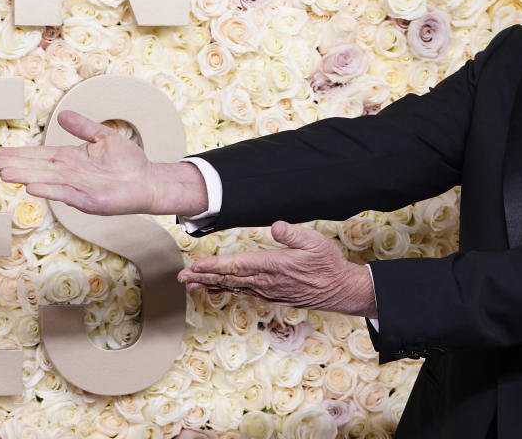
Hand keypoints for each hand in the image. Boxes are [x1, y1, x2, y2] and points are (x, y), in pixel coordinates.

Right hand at [0, 110, 207, 215]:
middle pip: (38, 168)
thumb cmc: (128, 162)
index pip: (40, 156)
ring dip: (26, 177)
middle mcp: (71, 175)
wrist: (148, 180)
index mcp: (71, 160)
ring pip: (47, 181)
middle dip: (15, 166)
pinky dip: (50, 191)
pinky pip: (67, 194)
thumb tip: (62, 115)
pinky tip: (32, 187)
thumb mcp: (104, 138)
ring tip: (5, 174)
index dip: (20, 155)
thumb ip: (83, 127)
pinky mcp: (90, 200)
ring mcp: (78, 188)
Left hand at [178, 221, 377, 318]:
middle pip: (229, 279)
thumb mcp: (315, 242)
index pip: (238, 265)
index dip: (215, 266)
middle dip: (204, 277)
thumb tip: (275, 226)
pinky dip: (228, 289)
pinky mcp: (272, 295)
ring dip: (211, 284)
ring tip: (192, 283)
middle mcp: (267, 282)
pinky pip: (244, 291)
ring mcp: (268, 291)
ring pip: (234, 287)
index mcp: (274, 266)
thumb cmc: (327, 264)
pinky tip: (219, 287)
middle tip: (182, 278)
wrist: (339, 290)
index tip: (196, 266)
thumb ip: (293, 234)